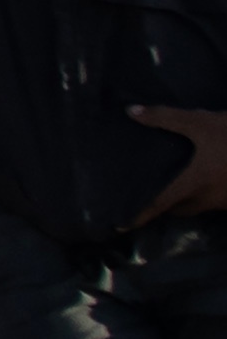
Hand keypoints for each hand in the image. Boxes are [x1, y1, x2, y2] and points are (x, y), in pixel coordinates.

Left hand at [122, 101, 226, 230]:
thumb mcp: (201, 122)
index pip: (159, 204)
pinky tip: (209, 176)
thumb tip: (130, 112)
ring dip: (191, 199)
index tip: (120, 226)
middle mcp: (210, 199)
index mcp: (194, 184)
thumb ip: (165, 117)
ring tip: (179, 185)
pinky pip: (218, 200)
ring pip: (202, 205)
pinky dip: (209, 193)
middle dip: (167, 206)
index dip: (139, 215)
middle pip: (181, 209)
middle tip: (152, 197)